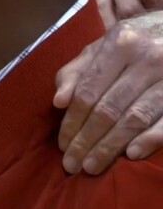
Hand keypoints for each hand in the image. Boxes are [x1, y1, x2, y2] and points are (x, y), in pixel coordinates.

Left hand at [54, 13, 162, 174]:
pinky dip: (150, 139)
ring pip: (134, 118)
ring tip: (92, 166)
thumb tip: (59, 102)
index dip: (72, 121)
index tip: (62, 145)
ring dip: (111, 146)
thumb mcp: (102, 46)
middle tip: (72, 165)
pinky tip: (131, 155)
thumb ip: (77, 71)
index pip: (88, 91)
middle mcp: (147, 57)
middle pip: (108, 108)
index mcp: (120, 43)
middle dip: (87, 140)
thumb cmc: (134, 41)